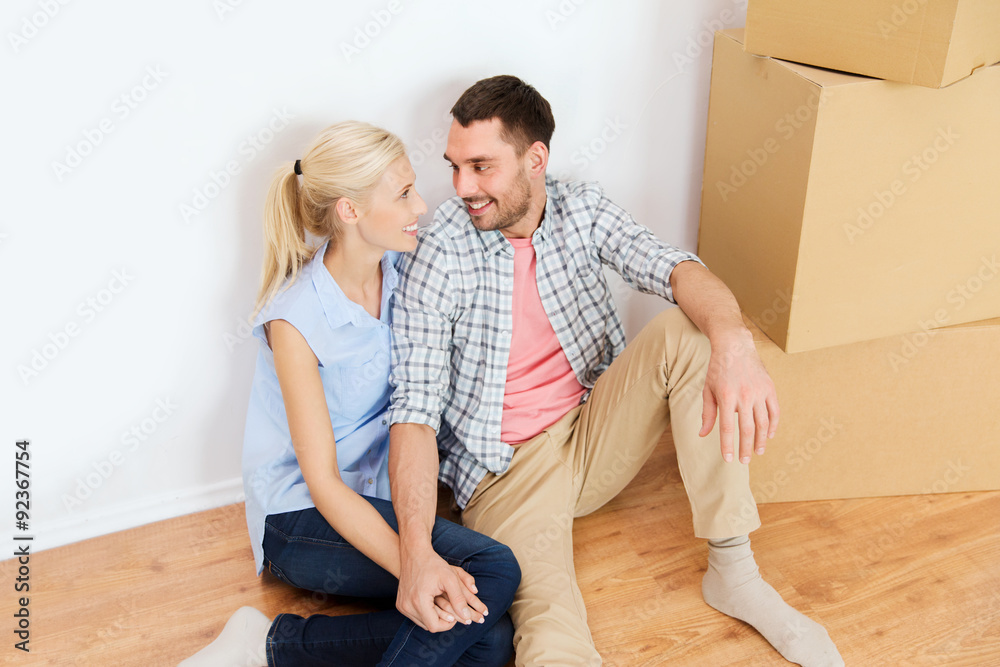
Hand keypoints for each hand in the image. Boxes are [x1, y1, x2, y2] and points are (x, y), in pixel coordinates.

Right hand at [397, 546, 487, 632]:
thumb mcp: (450, 579)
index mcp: (418, 601)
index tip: (456, 615)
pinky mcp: (400, 604)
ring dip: (434, 618)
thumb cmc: (434, 564)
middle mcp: (407, 606)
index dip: (448, 624)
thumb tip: (467, 618)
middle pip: (429, 626)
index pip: (435, 626)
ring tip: (446, 609)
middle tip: (454, 612)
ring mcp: (402, 606)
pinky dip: (426, 614)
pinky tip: (434, 606)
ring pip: (422, 623)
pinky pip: (416, 617)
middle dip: (443, 621)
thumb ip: (459, 599)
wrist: (414, 554)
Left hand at [699, 331, 778, 463]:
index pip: (727, 428)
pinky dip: (773, 425)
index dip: (728, 445)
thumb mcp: (708, 390)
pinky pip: (775, 411)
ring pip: (763, 423)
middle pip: (747, 429)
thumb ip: (707, 414)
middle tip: (744, 461)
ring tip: (757, 452)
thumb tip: (703, 434)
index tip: (729, 459)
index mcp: (726, 396)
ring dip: (761, 440)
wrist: (734, 346)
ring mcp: (759, 392)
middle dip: (745, 448)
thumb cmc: (717, 369)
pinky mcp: (770, 388)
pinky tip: (769, 436)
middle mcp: (744, 395)